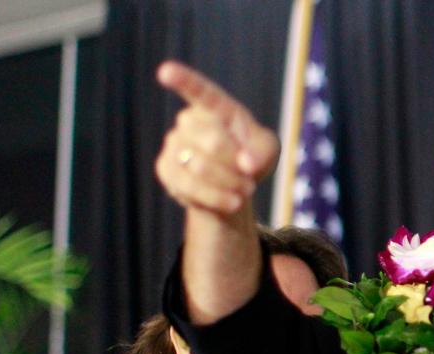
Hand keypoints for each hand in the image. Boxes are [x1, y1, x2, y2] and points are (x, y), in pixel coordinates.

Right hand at [154, 60, 278, 215]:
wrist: (233, 188)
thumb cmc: (252, 159)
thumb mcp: (267, 152)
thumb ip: (263, 152)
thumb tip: (247, 163)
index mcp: (215, 107)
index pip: (199, 91)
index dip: (183, 81)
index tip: (166, 72)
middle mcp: (189, 121)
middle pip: (213, 142)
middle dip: (236, 166)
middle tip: (250, 178)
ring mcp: (173, 143)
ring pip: (199, 167)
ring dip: (229, 183)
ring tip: (245, 190)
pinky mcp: (165, 169)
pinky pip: (189, 186)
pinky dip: (216, 198)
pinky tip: (231, 202)